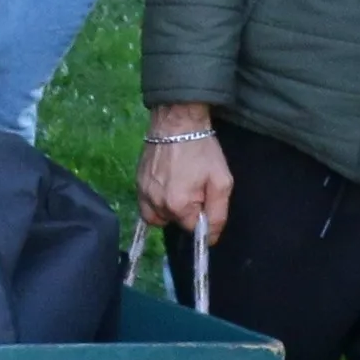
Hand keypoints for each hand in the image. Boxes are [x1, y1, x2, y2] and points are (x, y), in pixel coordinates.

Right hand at [137, 102, 233, 243]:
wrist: (177, 122)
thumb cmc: (203, 150)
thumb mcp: (221, 181)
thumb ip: (218, 214)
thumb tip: (211, 238)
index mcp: (178, 205)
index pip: (192, 228)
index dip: (202, 214)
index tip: (204, 195)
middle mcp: (156, 204)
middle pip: (174, 222)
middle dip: (186, 210)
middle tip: (194, 186)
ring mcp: (143, 194)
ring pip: (158, 216)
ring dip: (170, 209)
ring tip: (179, 187)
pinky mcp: (137, 183)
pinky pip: (146, 206)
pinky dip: (156, 203)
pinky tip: (166, 186)